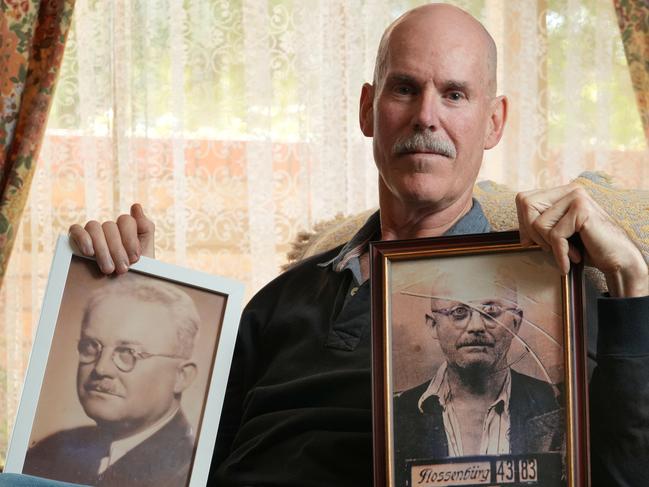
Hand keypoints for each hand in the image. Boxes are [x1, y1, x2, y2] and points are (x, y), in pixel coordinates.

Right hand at [68, 203, 154, 274]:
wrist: (124, 290)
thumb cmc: (136, 271)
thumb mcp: (147, 252)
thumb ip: (146, 228)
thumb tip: (136, 205)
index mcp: (125, 228)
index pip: (126, 220)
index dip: (130, 239)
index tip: (135, 259)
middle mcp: (108, 228)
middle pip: (109, 226)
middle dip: (117, 250)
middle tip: (122, 270)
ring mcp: (93, 233)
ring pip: (94, 227)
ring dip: (102, 249)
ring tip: (108, 270)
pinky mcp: (77, 240)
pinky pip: (76, 230)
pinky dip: (82, 238)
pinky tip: (89, 252)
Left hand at [515, 184, 647, 296]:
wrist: (618, 259)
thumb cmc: (586, 248)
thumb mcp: (558, 234)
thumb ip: (539, 226)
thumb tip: (520, 236)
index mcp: (561, 192)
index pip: (523, 199)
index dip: (523, 223)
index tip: (535, 242)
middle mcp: (569, 189)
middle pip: (526, 205)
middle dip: (533, 233)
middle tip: (552, 248)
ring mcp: (576, 197)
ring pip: (538, 223)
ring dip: (550, 245)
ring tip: (569, 251)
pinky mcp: (581, 210)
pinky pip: (554, 236)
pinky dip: (560, 253)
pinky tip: (573, 259)